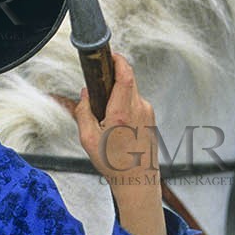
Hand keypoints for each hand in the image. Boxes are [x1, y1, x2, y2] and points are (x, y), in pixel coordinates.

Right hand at [73, 54, 165, 234]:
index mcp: (122, 113)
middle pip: (128, 79)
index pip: (125, 76)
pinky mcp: (151, 117)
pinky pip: (135, 101)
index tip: (109, 54)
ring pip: (131, 91)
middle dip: (113, 76)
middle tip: (99, 84)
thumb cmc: (113, 163)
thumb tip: (84, 94)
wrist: (138, 181)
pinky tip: (117, 123)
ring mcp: (147, 112)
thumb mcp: (88, 139)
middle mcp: (138, 109)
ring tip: (106, 113)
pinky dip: (124, 103)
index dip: (118, 60)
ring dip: (118, 93)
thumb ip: (83, 112)